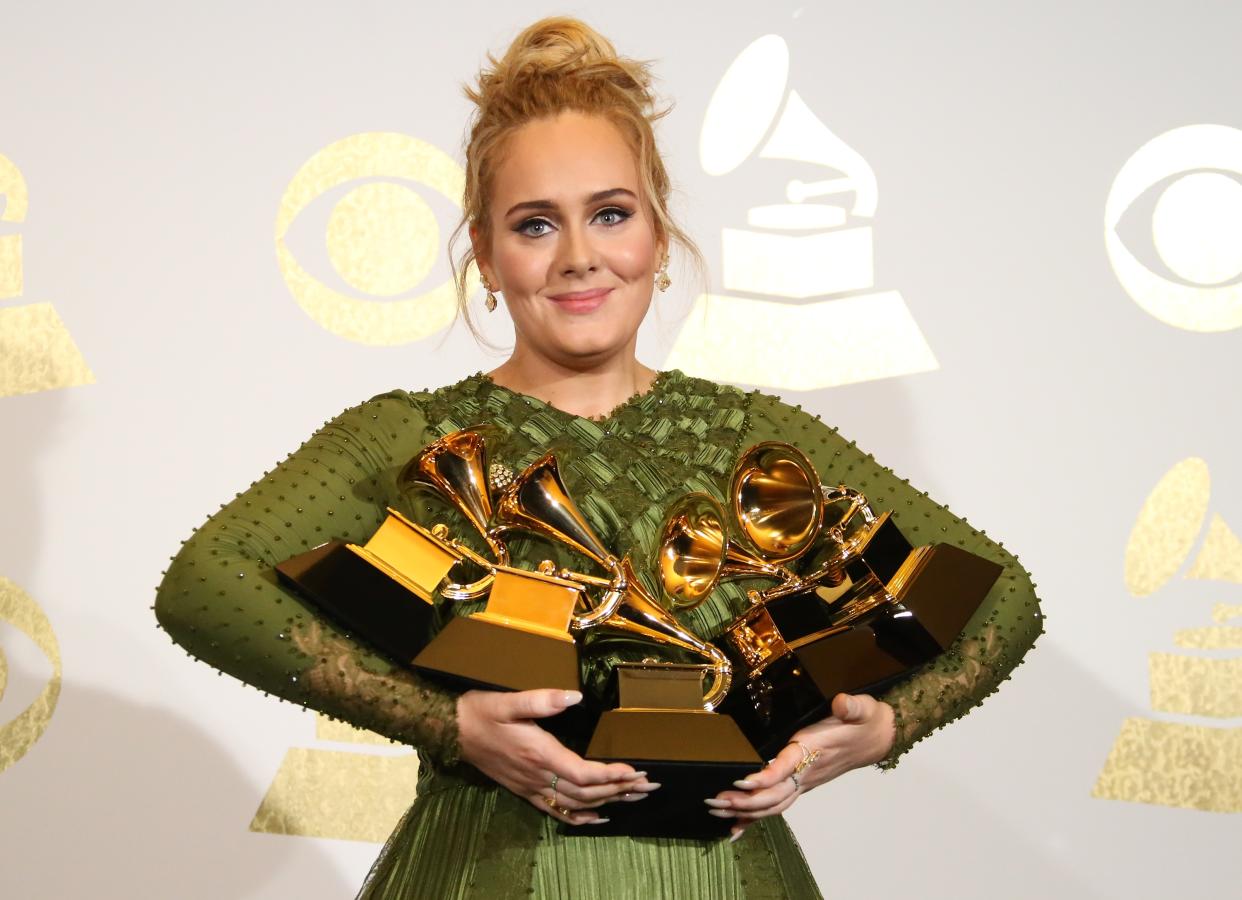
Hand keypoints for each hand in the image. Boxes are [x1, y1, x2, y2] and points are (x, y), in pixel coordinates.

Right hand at [456, 688, 659, 824]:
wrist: (451, 731)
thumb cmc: (482, 712)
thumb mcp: (509, 700)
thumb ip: (542, 700)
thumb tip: (575, 696)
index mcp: (539, 754)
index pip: (583, 773)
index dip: (611, 775)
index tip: (636, 771)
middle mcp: (538, 776)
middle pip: (586, 792)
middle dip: (620, 789)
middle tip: (650, 784)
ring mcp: (531, 787)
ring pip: (576, 803)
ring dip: (608, 801)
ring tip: (635, 797)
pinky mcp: (525, 791)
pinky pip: (557, 811)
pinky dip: (580, 817)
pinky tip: (598, 817)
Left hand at [707, 692, 894, 840]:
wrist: (880, 736)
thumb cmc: (866, 722)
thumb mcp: (862, 708)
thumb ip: (851, 706)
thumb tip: (843, 704)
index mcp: (814, 751)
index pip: (786, 769)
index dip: (764, 778)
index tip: (742, 782)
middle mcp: (807, 771)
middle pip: (773, 795)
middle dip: (743, 802)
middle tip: (714, 802)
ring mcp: (804, 781)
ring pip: (773, 804)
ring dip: (744, 811)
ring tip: (715, 812)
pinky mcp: (802, 783)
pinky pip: (778, 804)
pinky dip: (756, 818)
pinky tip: (736, 827)